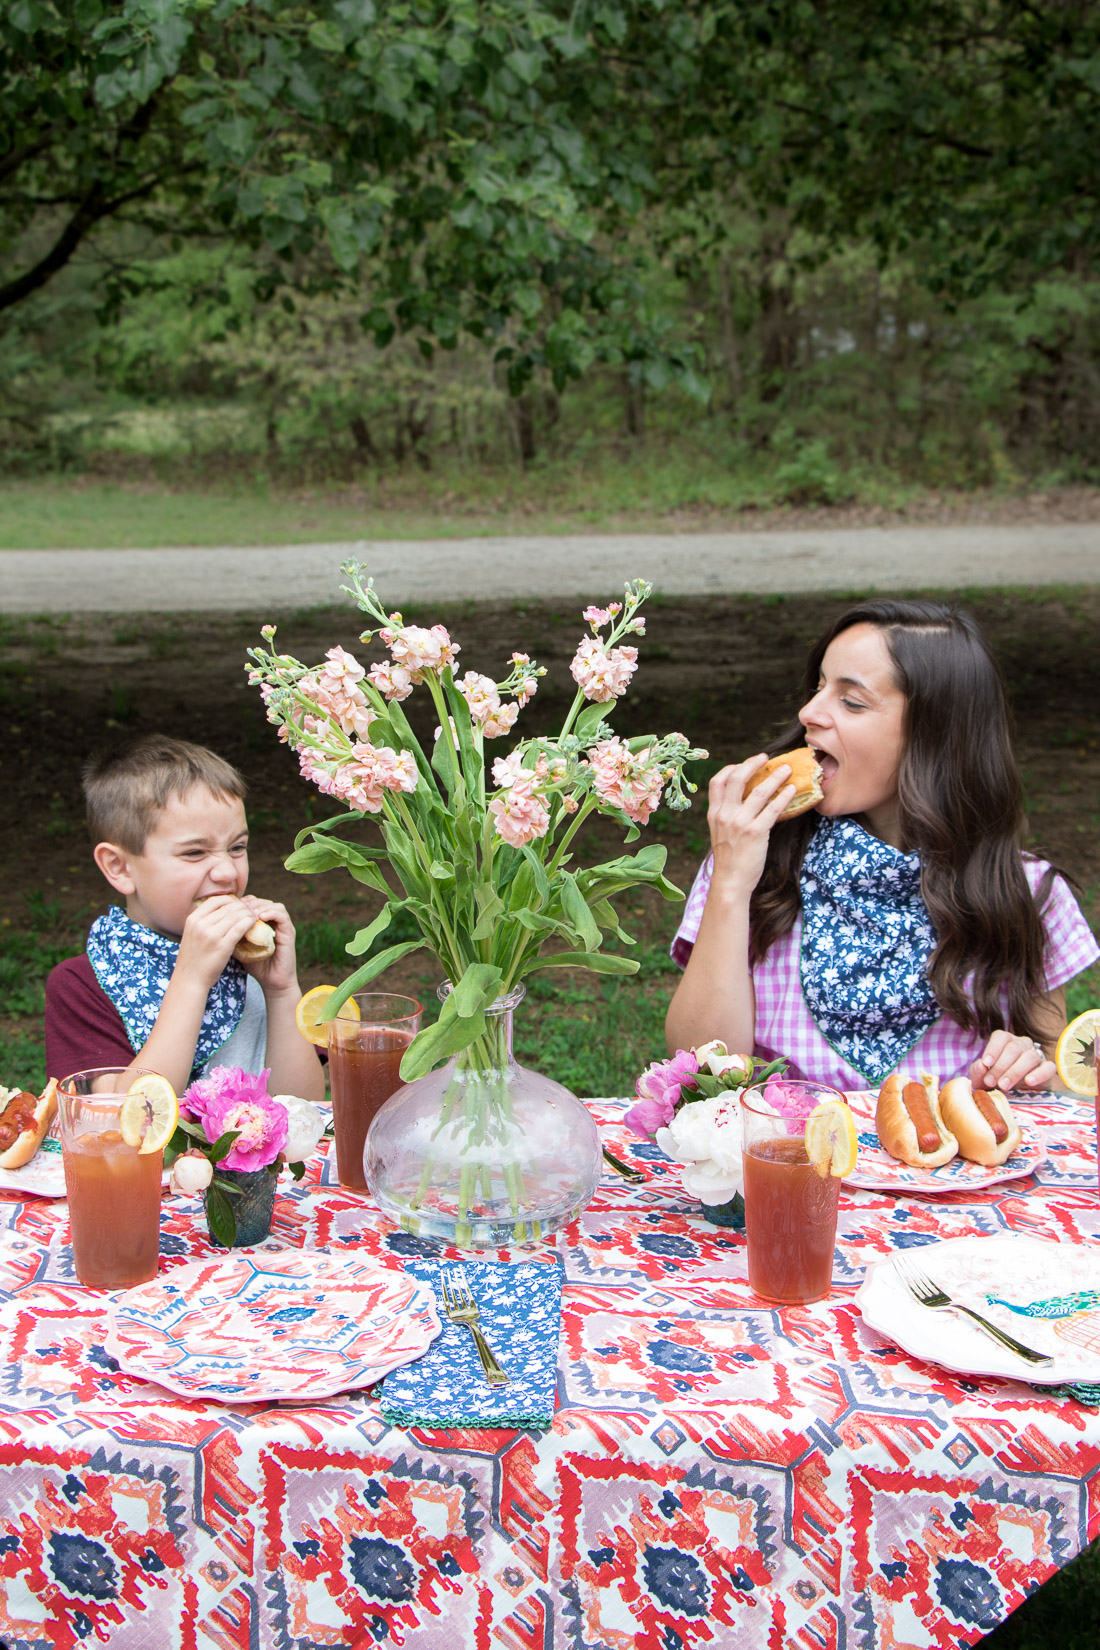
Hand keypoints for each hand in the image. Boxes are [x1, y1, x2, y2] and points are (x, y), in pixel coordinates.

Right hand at [175, 895, 259, 993]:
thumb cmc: (193, 958)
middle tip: (251, 910)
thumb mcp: (192, 934)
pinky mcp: (222, 946)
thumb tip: (221, 910)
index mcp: (192, 919)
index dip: (230, 900)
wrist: (189, 980)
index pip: (215, 900)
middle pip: (228, 906)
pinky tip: (254, 924)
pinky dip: (250, 923)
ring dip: (248, 914)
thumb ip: (203, 922)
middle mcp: (200, 924)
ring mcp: (211, 935)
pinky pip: (240, 928)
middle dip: (243, 907)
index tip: (238, 905)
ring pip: (236, 915)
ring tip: (255, 917)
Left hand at [238, 896, 298, 995]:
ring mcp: (283, 927)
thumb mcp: (240, 947)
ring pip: (275, 906)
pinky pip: (283, 916)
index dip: (243, 902)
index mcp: (263, 924)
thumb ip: (233, 934)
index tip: (231, 907)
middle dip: (251, 902)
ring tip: (250, 912)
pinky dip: (272, 913)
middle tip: (240, 907)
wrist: (272, 982)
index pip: (254, 904)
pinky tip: (260, 917)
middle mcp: (274, 923)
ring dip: (261, 906)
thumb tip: (217, 922)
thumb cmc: (256, 966)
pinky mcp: (289, 933)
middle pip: (264, 902)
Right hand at [706, 756, 795, 896]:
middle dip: (752, 763)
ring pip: (759, 791)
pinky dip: (784, 797)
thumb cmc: (729, 859)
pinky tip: (792, 791)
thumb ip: (728, 815)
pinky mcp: (756, 833)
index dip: (731, 768)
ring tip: (787, 770)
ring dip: (775, 777)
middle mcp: (724, 814)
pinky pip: (773, 809)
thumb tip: (747, 798)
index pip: (717, 781)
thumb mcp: (720, 832)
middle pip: (737, 778)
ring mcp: (740, 823)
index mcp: (714, 813)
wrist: (730, 882)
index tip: (745, 764)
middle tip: (766, 757)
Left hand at [970, 1031, 1054, 1092]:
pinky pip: (1048, 1067)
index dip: (993, 1049)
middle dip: (1000, 1066)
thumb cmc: (996, 1084)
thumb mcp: (982, 1079)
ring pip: (1030, 1056)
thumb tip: (981, 1065)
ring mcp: (1037, 1055)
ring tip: (1004, 1085)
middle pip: (1013, 1048)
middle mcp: (1022, 1045)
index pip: (1001, 1037)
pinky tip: (1029, 1082)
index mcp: (1005, 1042)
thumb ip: (978, 1071)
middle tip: (991, 1082)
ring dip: (1015, 1071)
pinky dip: (1039, 1074)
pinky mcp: (1048, 1070)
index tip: (986, 1064)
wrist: (1016, 1101)